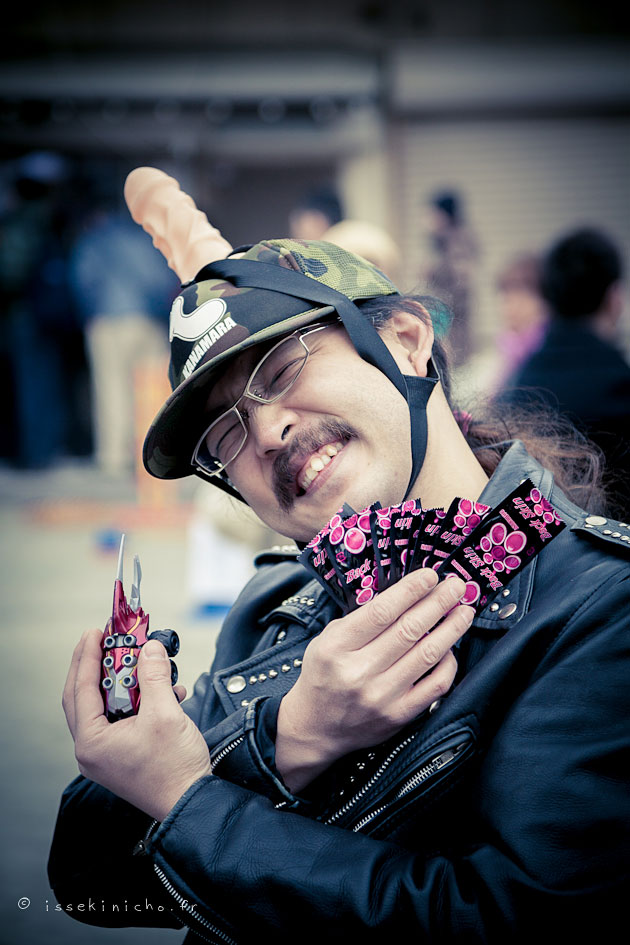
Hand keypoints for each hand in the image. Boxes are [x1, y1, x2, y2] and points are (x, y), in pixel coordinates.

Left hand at [63, 629, 211, 820]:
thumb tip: (149, 649)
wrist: (192, 803)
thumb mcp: (165, 714)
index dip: (89, 656)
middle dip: (97, 666)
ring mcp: (107, 753)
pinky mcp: (123, 753)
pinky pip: (123, 717)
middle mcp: (93, 749)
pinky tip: (164, 690)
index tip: (94, 633)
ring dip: (123, 682)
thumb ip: (154, 677)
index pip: (82, 689)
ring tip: (139, 662)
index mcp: (93, 742)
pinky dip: (139, 700)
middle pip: (86, 696)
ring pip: (106, 706)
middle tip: (103, 640)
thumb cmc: (174, 770)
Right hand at [276, 570, 472, 791]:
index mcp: (336, 647)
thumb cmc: (324, 675)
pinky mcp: (399, 716)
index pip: (381, 612)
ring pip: (427, 655)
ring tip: (464, 611)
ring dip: (451, 629)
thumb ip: (360, 620)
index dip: (410, 590)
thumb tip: (404, 595)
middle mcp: (359, 672)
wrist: (316, 728)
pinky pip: (435, 685)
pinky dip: (448, 663)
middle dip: (438, 603)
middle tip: (456, 586)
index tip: (430, 575)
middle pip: (409, 630)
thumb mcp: (327, 640)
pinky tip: (451, 648)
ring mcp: (381, 696)